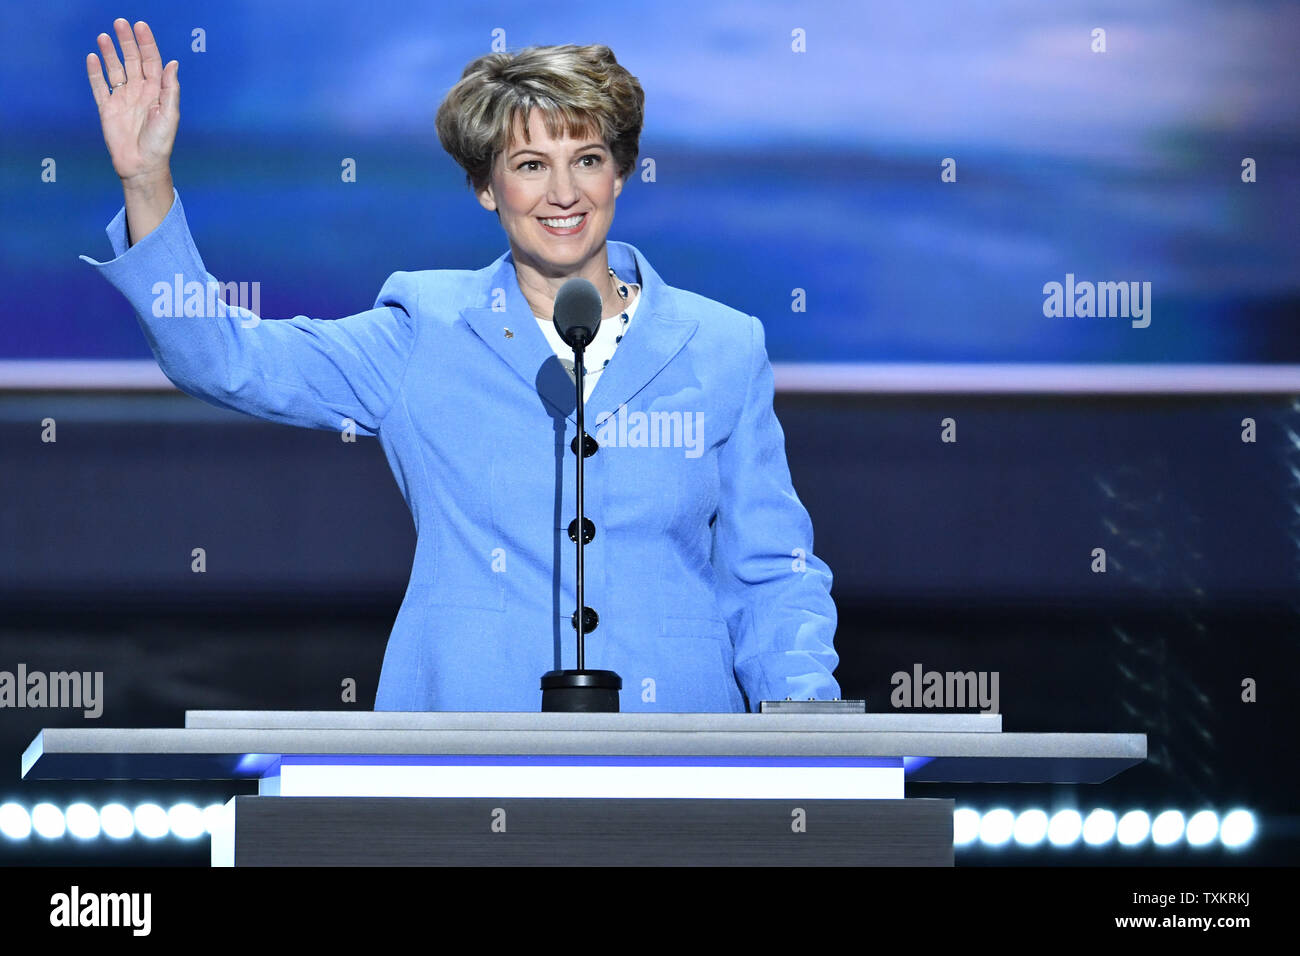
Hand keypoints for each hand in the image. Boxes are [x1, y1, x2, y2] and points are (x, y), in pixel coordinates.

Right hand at [86, 19, 177, 186]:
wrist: (141, 165)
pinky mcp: (108, 108)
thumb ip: (170, 89)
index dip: (146, 44)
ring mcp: (122, 99)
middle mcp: (139, 92)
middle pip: (132, 61)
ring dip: (110, 53)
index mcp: (156, 92)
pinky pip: (99, 86)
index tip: (140, 27)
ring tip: (104, 36)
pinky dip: (95, 72)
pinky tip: (93, 57)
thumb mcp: (169, 115)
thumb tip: (173, 63)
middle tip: (120, 23)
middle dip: (127, 42)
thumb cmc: (160, 143)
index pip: (151, 62)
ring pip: (115, 70)